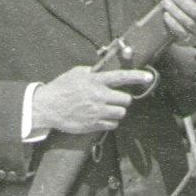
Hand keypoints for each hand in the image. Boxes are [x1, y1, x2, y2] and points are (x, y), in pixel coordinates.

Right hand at [26, 64, 153, 138]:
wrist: (47, 107)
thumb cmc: (61, 88)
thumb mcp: (76, 73)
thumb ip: (92, 72)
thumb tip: (103, 71)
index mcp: (95, 81)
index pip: (121, 77)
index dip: (137, 76)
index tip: (149, 77)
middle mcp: (99, 96)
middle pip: (125, 99)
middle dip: (122, 99)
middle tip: (113, 99)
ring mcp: (97, 112)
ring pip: (121, 113)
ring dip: (117, 111)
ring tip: (106, 108)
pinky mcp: (94, 124)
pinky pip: (113, 124)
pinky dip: (110, 121)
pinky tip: (101, 117)